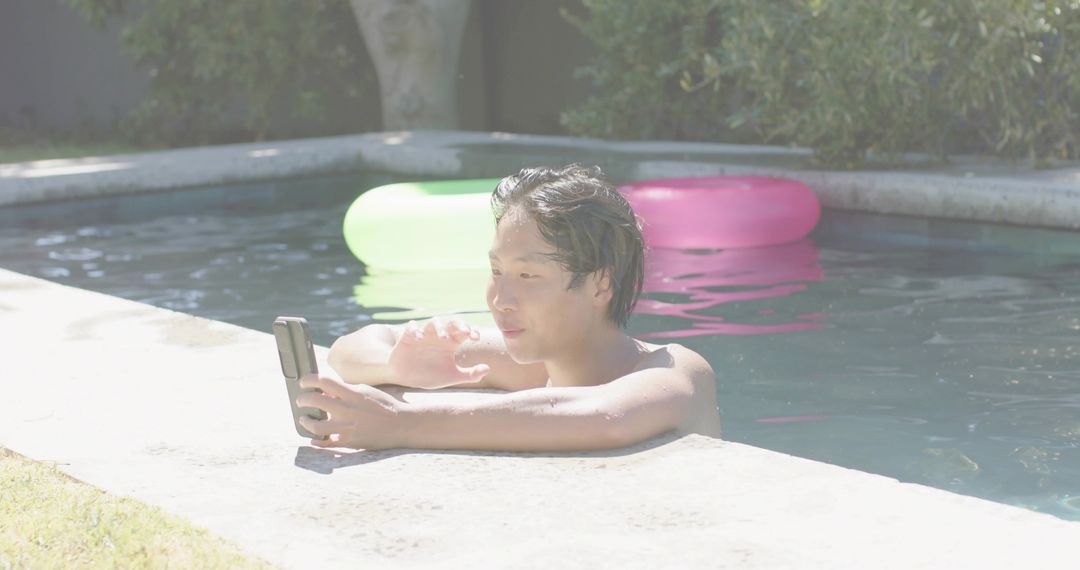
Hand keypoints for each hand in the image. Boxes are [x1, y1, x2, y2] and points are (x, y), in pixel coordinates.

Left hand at [296, 374, 411, 449]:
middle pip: (315, 401)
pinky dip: (317, 442)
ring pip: (316, 426)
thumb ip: (346, 390)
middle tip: (301, 400)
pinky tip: (314, 439)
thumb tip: (326, 391)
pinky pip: (327, 443)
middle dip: (303, 399)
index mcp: (353, 394)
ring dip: (305, 422)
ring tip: (304, 419)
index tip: (303, 382)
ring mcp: (348, 427)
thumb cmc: (384, 405)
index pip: (324, 381)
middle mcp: (348, 410)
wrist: (402, 425)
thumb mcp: (366, 391)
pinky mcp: (350, 442)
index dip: (308, 380)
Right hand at [387, 317, 489, 388]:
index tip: (476, 338)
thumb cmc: (430, 374)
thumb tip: (488, 368)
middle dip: (459, 324)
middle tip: (465, 331)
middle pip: (451, 322)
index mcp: (451, 343)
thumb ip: (470, 374)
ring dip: (440, 327)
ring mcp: (424, 335)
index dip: (472, 331)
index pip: (464, 331)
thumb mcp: (452, 376)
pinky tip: (419, 338)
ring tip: (443, 338)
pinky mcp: (408, 337)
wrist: (405, 377)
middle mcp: (438, 336)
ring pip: (433, 322)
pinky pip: (411, 327)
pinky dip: (415, 330)